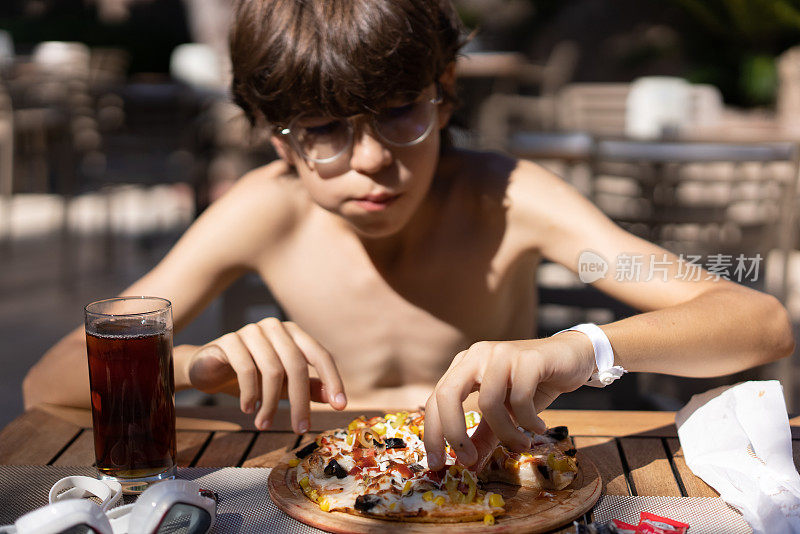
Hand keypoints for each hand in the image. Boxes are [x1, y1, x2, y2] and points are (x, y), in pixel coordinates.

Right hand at [184, 318, 345, 432]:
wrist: (207, 369)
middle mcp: (275, 328)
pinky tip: (248, 409)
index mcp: (293, 333)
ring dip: (270, 404)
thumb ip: (308, 387)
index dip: (332, 380)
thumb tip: (334, 398)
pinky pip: (246, 369)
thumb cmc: (251, 376)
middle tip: (300, 428)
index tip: (341, 406)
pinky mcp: (229, 341)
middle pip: (296, 365)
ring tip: (264, 424)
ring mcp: (251, 331)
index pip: (320, 355)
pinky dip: (250, 394)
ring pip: (272, 370)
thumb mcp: (283, 384)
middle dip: (300, 401)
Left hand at [423, 332, 593, 469]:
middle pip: (448, 394)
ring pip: (489, 401)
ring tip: (521, 445)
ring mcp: (501, 353)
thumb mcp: (505, 413)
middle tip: (467, 461)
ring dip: (505, 432)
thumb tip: (470, 465)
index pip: (436, 399)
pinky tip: (539, 427)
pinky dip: (528, 420)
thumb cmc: (532, 386)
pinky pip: (520, 397)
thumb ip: (485, 434)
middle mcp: (477, 355)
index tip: (436, 464)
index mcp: (464, 366)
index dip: (432, 433)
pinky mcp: (528, 358)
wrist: (571, 358)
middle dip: (454, 432)